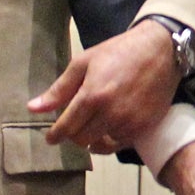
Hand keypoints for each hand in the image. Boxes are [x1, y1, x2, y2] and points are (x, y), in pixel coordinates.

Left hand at [29, 18, 181, 153]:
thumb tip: (33, 109)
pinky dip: (109, 140)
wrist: (160, 50)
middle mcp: (110, 113)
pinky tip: (108, 128)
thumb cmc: (119, 52)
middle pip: (81, 139)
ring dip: (92, 137)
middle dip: (73, 134)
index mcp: (92, 96)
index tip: (51, 137)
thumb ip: (59, 89)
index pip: (66, 127)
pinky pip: (119, 144)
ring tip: (92, 125)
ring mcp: (129, 123)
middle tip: (74, 124)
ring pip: (100, 144)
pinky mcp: (144, 127)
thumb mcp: (84, 62)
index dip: (55, 135)